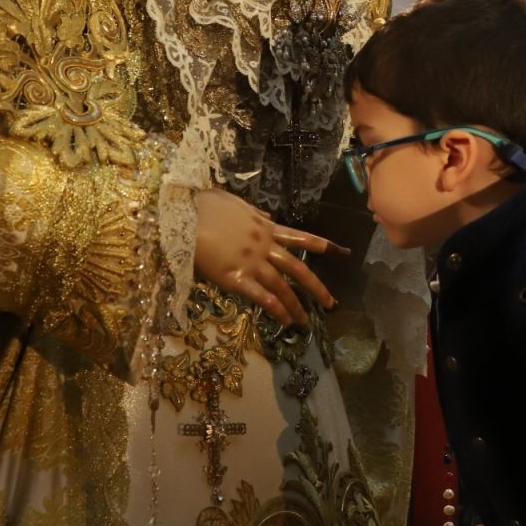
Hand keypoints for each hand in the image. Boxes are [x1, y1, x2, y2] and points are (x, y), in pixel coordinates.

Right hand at [191, 187, 341, 324]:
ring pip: (282, 288)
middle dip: (316, 288)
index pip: (301, 237)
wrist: (182, 215)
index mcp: (266, 227)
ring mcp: (252, 263)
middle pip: (298, 269)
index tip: (343, 253)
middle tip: (331, 303)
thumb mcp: (235, 203)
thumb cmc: (204, 206)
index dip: (324, 246)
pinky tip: (286, 322)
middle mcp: (265, 247)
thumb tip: (267, 217)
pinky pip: (262, 297)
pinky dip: (277, 310)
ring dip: (296, 306)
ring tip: (306, 322)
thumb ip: (254, 213)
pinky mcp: (235, 278)